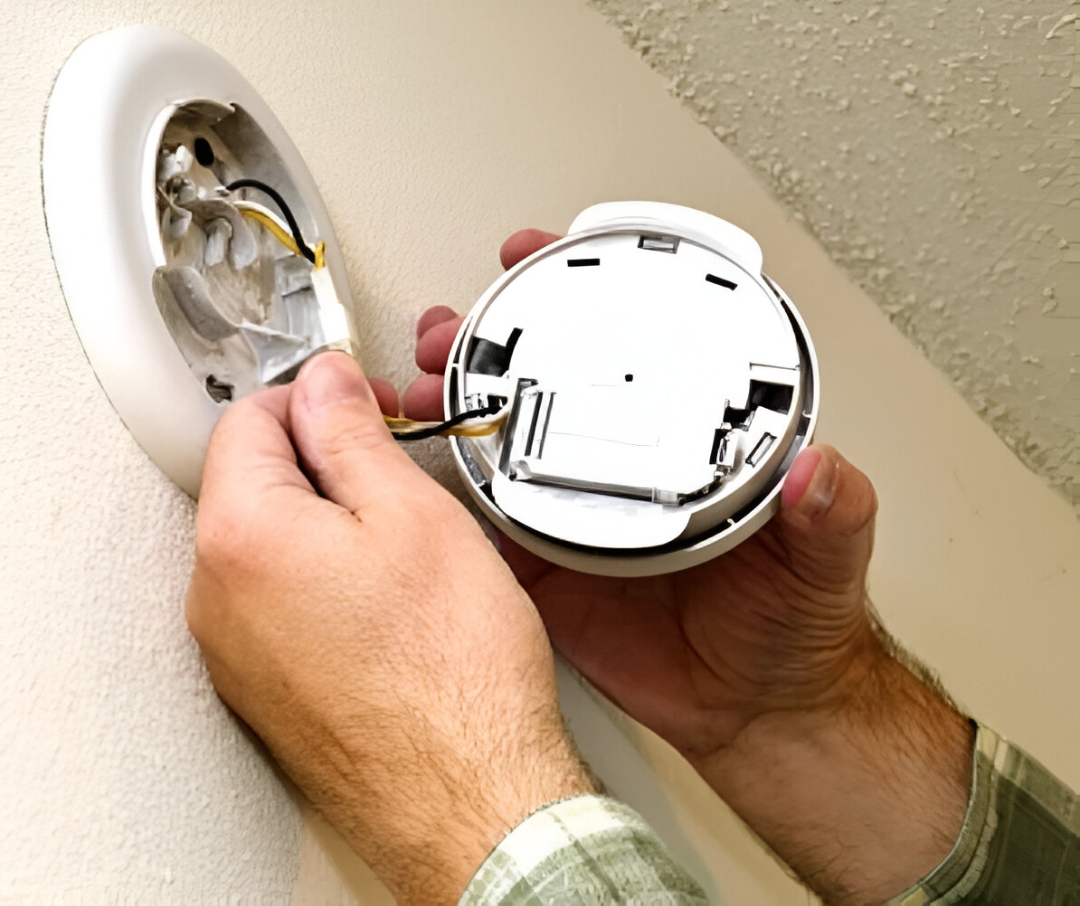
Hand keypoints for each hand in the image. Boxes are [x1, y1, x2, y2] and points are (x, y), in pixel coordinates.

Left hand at [186, 353, 592, 904]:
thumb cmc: (452, 673)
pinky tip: (388, 603)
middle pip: (250, 483)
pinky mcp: (265, 692)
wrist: (470, 797)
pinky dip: (323, 582)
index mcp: (242, 538)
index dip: (314, 396)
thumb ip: (350, 432)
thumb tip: (323, 384)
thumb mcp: (411, 514)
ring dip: (325, 524)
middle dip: (320, 460)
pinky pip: (279, 605)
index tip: (362, 404)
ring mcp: (236, 655)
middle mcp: (216, 600)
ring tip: (401, 547)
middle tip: (394, 473)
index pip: (247, 418)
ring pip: (268, 546)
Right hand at [405, 229, 973, 904]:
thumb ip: (833, 514)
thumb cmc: (797, 626)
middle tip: (453, 328)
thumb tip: (822, 469)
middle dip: (489, 345)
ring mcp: (582, 517)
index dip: (587, 297)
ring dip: (458, 408)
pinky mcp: (552, 572)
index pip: (635, 354)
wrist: (759, 714)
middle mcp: (628, 469)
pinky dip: (451, 500)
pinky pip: (491, 530)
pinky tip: (419, 471)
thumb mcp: (827, 561)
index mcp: (690, 447)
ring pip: (506, 447)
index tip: (544, 256)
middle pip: (547, 388)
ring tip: (421, 384)